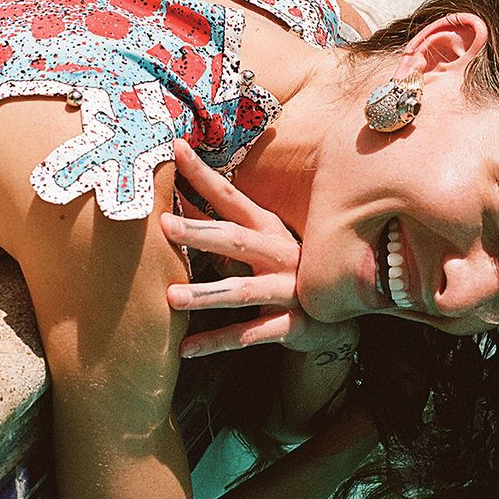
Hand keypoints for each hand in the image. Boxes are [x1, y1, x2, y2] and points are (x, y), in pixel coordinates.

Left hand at [161, 137, 358, 358]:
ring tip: (171, 297)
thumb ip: (221, 234)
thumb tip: (176, 209)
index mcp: (268, 230)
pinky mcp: (291, 325)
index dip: (204, 175)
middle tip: (164, 224)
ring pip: (242, 292)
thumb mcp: (258, 249)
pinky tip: (186, 349)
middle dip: (200, 231)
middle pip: (235, 240)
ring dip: (206, 294)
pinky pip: (250, 336)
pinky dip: (217, 342)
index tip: (176, 149)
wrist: (334, 321)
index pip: (231, 197)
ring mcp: (288, 291)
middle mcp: (280, 255)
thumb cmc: (285, 275)